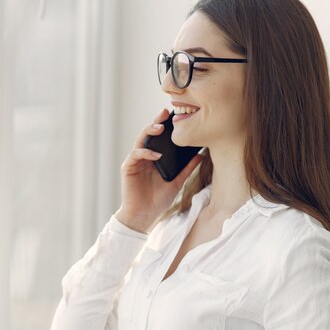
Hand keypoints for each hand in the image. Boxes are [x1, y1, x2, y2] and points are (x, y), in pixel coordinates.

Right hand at [115, 108, 202, 232]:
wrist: (143, 216)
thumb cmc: (157, 201)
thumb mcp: (177, 183)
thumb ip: (187, 169)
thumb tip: (201, 155)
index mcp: (155, 157)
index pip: (160, 137)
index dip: (166, 125)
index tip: (177, 115)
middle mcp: (144, 156)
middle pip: (149, 133)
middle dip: (156, 121)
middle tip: (165, 113)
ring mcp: (135, 161)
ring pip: (140, 140)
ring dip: (149, 131)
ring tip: (160, 127)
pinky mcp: (128, 168)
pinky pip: (135, 154)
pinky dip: (145, 152)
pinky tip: (156, 154)